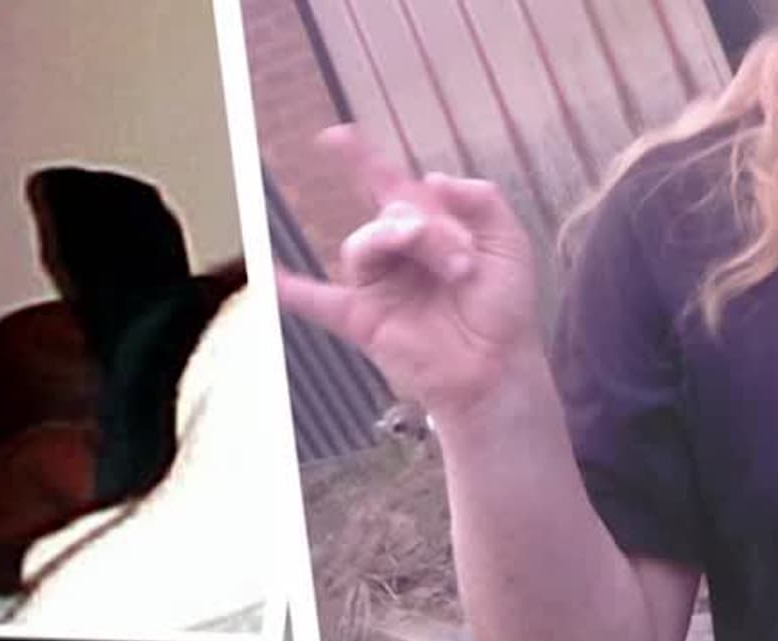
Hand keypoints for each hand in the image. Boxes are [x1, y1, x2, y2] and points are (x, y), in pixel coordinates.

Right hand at [276, 126, 544, 419]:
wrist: (499, 366)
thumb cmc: (505, 308)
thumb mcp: (509, 242)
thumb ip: (482, 199)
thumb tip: (430, 177)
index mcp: (429, 230)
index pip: (390, 187)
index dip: (362, 159)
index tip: (336, 137)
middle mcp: (398, 254)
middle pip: (391, 215)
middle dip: (433, 230)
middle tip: (465, 262)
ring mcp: (377, 286)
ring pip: (364, 243)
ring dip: (402, 245)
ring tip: (453, 268)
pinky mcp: (363, 319)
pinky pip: (317, 302)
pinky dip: (290, 289)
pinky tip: (268, 276)